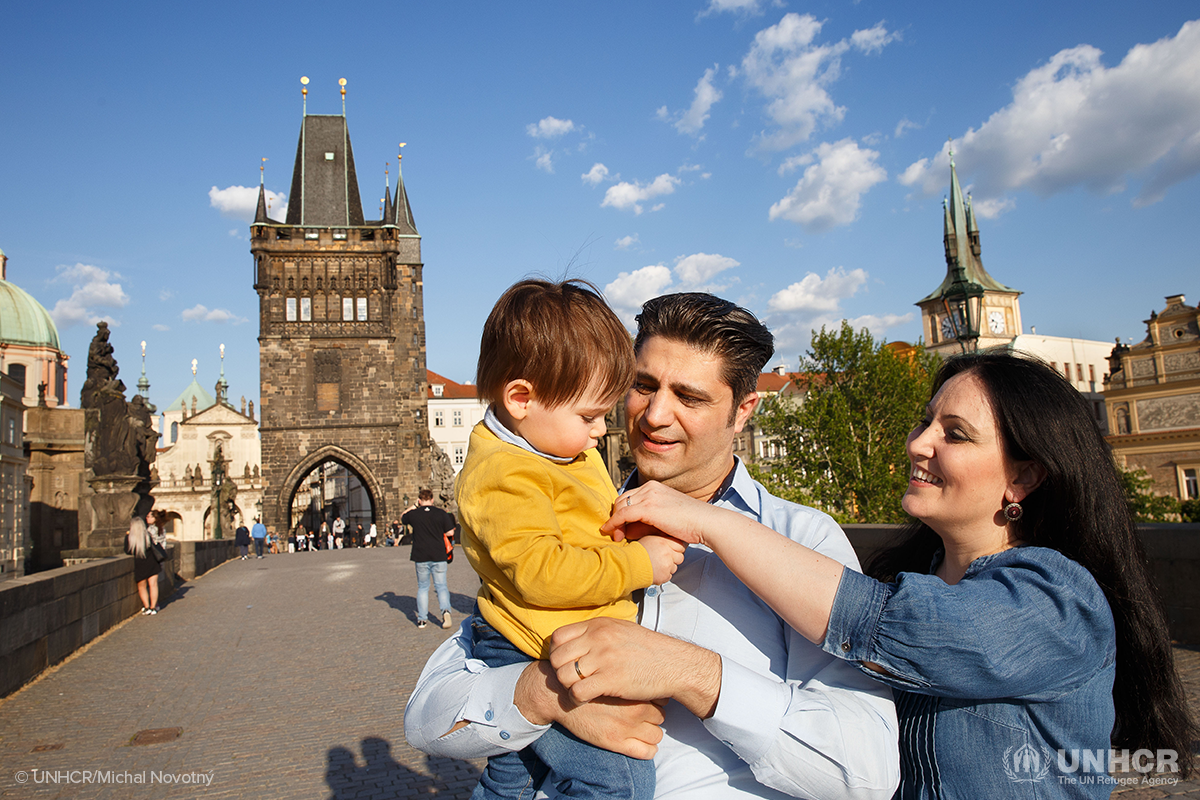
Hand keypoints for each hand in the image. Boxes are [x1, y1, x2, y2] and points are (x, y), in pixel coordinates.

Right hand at [515, 660, 664, 759]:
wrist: (559, 694)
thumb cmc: (585, 678)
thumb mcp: (608, 664)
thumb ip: (628, 664)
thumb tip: (648, 665)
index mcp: (635, 688)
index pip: (663, 697)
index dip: (656, 697)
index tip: (647, 697)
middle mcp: (635, 708)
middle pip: (662, 715)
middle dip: (655, 714)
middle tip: (642, 711)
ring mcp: (628, 728)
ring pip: (657, 734)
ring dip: (650, 731)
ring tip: (638, 726)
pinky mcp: (617, 743)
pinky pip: (647, 752)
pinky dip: (647, 749)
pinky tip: (640, 743)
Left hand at [548, 617, 720, 719]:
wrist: (674, 664)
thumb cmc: (648, 650)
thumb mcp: (621, 629)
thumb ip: (598, 631)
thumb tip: (577, 638)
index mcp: (598, 625)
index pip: (558, 637)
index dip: (555, 652)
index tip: (564, 663)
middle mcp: (598, 638)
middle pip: (557, 657)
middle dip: (558, 671)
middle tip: (569, 679)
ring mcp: (604, 658)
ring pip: (564, 675)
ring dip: (567, 686)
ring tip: (577, 690)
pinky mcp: (610, 680)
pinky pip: (577, 691)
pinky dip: (576, 698)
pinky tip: (585, 699)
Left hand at [605, 481, 727, 546]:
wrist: (706, 522)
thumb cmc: (691, 523)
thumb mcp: (668, 515)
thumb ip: (651, 517)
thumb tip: (633, 528)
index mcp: (655, 487)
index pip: (630, 496)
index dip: (621, 512)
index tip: (619, 526)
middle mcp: (650, 488)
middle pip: (622, 500)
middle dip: (616, 516)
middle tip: (616, 533)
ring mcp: (649, 496)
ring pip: (620, 507)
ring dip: (615, 522)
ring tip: (617, 537)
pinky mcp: (648, 508)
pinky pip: (623, 515)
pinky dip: (614, 524)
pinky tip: (612, 533)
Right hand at [637, 534, 685, 584]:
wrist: (629, 564)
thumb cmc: (636, 552)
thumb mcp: (649, 539)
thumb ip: (662, 540)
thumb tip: (670, 541)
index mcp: (664, 542)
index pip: (680, 545)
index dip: (676, 549)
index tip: (673, 551)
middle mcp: (668, 553)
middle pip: (680, 557)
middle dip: (673, 559)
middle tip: (664, 559)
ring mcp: (667, 565)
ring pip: (675, 568)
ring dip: (668, 568)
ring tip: (657, 565)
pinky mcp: (664, 576)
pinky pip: (669, 576)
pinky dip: (663, 575)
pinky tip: (655, 571)